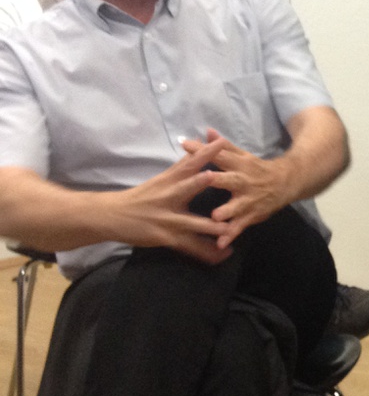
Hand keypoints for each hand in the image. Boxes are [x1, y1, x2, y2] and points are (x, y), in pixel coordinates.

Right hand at [110, 138, 232, 263]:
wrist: (112, 216)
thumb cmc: (142, 196)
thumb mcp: (162, 178)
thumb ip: (183, 165)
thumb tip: (197, 144)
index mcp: (170, 180)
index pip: (189, 162)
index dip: (205, 151)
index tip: (222, 141)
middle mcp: (170, 196)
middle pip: (186, 187)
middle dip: (199, 182)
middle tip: (214, 176)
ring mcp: (169, 219)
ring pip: (192, 223)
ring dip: (210, 226)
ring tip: (228, 229)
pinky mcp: (167, 238)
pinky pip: (190, 247)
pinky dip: (208, 253)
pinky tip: (225, 255)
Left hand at [179, 126, 289, 247]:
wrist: (287, 182)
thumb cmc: (257, 169)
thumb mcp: (243, 155)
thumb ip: (224, 146)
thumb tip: (207, 131)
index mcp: (239, 164)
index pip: (219, 155)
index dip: (203, 150)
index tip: (185, 144)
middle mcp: (244, 180)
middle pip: (230, 179)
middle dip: (218, 179)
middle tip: (204, 178)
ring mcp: (249, 199)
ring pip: (237, 206)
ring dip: (227, 211)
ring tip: (215, 217)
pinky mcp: (252, 215)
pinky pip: (241, 226)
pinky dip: (231, 234)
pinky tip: (220, 243)